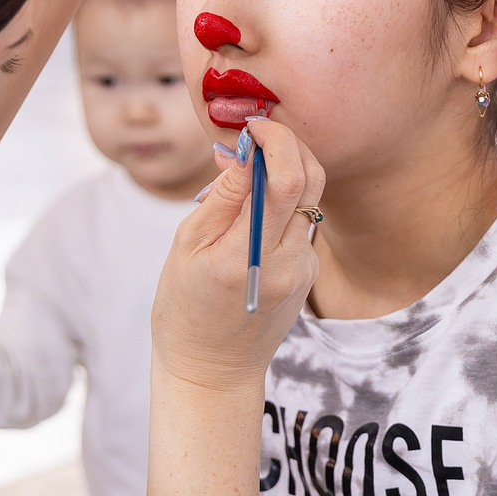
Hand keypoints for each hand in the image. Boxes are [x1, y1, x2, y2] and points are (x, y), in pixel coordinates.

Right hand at [151, 116, 324, 395]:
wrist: (213, 370)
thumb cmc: (184, 307)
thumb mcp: (187, 246)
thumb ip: (223, 196)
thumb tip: (244, 150)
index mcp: (246, 255)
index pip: (283, 179)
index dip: (275, 140)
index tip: (252, 125)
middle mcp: (286, 262)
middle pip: (311, 179)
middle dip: (289, 144)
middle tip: (257, 134)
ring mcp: (303, 270)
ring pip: (312, 197)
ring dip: (286, 169)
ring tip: (248, 167)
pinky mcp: (309, 274)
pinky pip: (302, 221)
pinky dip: (283, 201)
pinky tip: (253, 209)